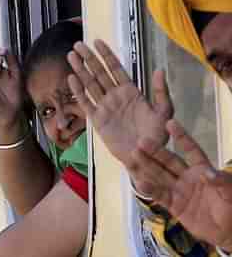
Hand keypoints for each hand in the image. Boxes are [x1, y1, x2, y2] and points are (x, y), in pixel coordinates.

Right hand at [67, 40, 171, 194]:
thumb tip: (159, 69)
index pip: (116, 68)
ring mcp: (105, 107)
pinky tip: (71, 78)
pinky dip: (78, 91)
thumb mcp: (164, 112)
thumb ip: (161, 92)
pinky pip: (86, 103)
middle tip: (78, 44)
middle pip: (99, 73)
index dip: (106, 55)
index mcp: (130, 92)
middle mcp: (115, 96)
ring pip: (90, 84)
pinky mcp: (97, 120)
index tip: (97, 41)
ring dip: (80, 70)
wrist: (145, 157)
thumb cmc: (157, 136)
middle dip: (89, 58)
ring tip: (71, 56)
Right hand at [132, 120, 231, 250]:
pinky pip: (160, 195)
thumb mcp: (231, 193)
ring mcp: (179, 190)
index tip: (170, 123)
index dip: (181, 137)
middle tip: (141, 141)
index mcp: (202, 169)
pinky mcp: (173, 205)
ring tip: (133, 155)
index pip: (191, 150)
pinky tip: (141, 182)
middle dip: (156, 151)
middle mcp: (187, 176)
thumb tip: (206, 172)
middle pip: (169, 161)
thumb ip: (220, 181)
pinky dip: (150, 189)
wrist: (226, 231)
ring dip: (147, 166)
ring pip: (160, 175)